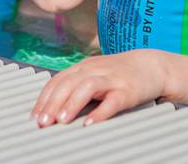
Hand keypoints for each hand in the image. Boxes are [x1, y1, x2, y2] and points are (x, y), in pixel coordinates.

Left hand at [31, 49, 167, 127]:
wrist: (151, 65)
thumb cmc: (119, 73)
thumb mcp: (93, 75)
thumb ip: (74, 87)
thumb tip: (51, 108)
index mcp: (83, 67)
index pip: (57, 81)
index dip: (44, 99)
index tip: (35, 116)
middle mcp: (94, 70)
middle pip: (68, 83)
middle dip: (52, 103)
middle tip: (43, 121)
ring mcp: (111, 79)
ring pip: (87, 87)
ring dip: (72, 104)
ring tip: (62, 120)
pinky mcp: (127, 90)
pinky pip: (112, 101)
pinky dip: (100, 112)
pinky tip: (90, 123)